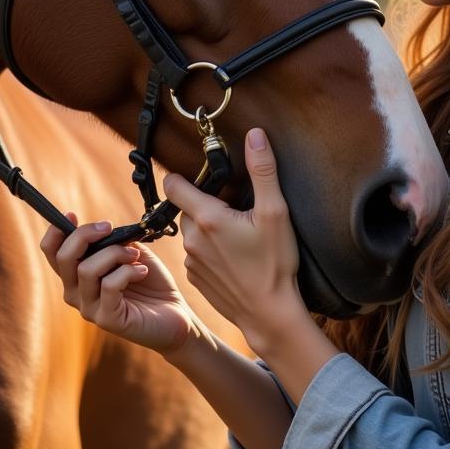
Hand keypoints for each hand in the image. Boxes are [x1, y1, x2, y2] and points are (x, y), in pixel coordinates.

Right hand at [40, 212, 195, 357]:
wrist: (174, 315)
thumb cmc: (151, 283)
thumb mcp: (132, 253)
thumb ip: (114, 241)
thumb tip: (104, 229)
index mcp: (78, 276)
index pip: (53, 254)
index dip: (55, 232)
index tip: (71, 214)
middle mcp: (77, 294)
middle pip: (64, 258)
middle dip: (84, 235)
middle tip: (108, 226)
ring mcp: (89, 308)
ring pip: (86, 269)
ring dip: (114, 253)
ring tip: (135, 255)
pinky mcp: (107, 319)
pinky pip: (109, 285)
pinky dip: (128, 271)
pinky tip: (142, 272)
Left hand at [165, 127, 304, 354]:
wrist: (269, 313)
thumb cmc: (274, 263)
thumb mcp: (276, 212)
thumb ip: (263, 170)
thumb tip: (254, 134)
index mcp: (207, 218)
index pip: (173, 184)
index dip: (186, 176)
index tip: (206, 177)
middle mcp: (192, 239)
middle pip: (187, 207)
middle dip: (206, 204)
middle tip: (237, 212)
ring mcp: (191, 262)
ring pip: (192, 231)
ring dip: (208, 228)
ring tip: (238, 237)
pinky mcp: (196, 279)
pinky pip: (196, 254)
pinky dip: (210, 251)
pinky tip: (234, 258)